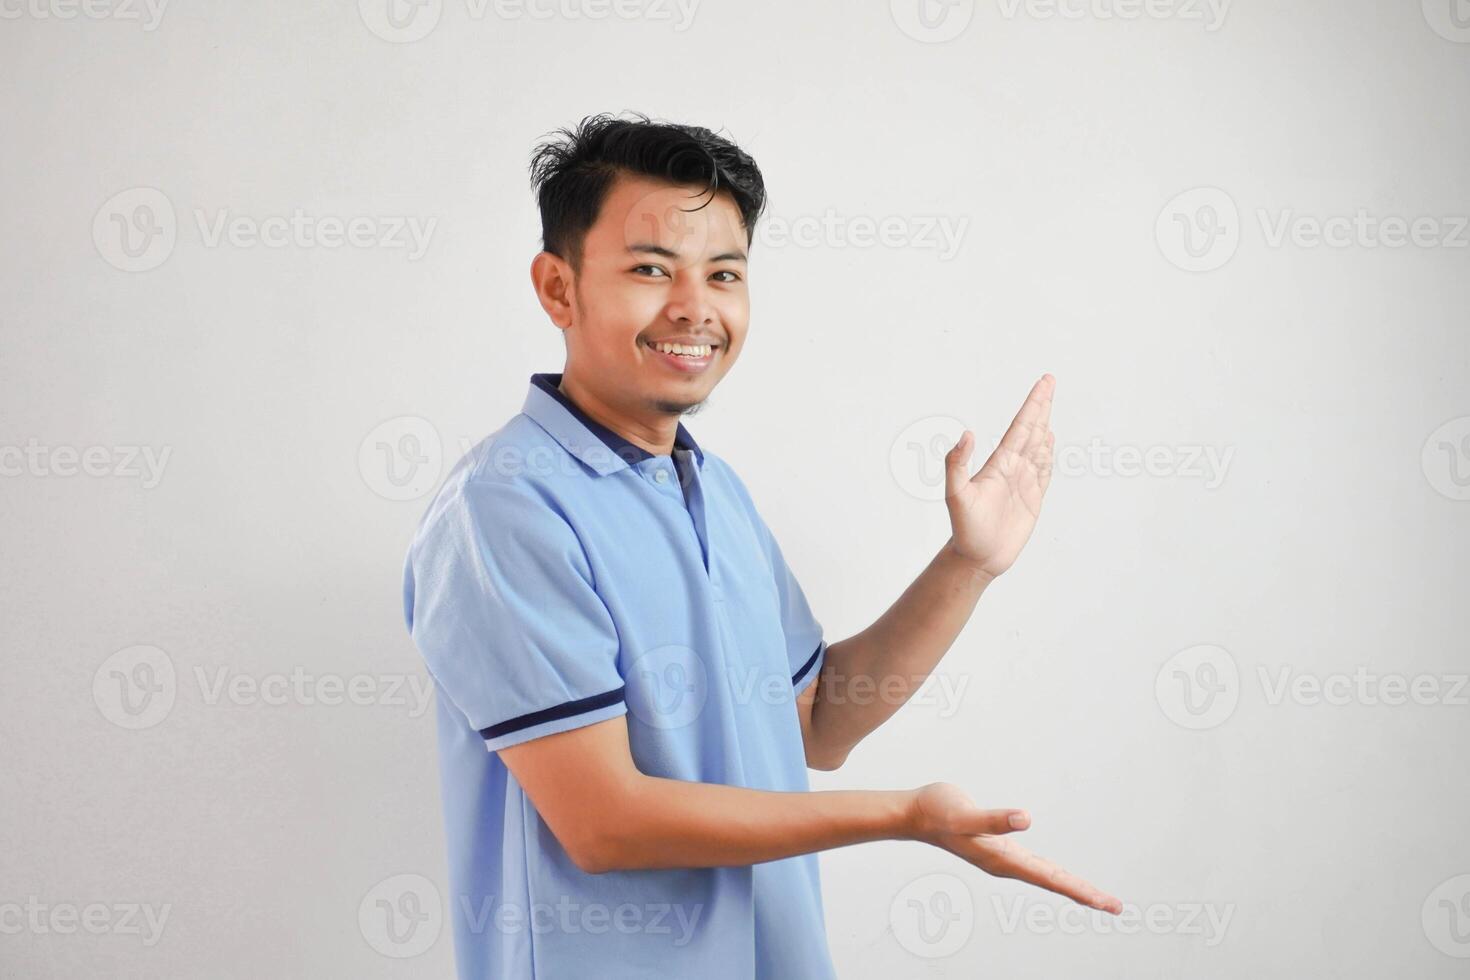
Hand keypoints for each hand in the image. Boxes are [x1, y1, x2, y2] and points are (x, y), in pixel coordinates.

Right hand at [908, 781, 1121, 913]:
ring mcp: (1003, 858)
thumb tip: (1026, 819)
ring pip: (1046, 876)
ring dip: (1071, 886)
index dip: (1080, 891)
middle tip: (1115, 906)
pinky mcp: (999, 848)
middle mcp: (1006, 863)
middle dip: (1084, 894)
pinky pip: (1035, 866)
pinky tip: (1059, 876)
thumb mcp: (965, 813)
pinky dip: (1053, 874)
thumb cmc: (937, 811)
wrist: (915, 813)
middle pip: (1054, 882)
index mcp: (1003, 859)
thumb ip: (994, 818)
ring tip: (1095, 897)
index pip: (1051, 879)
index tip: (1107, 904)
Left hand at [944, 374, 1055, 578]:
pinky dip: (1048, 454)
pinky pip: (1043, 471)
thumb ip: (957, 464)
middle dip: (1041, 406)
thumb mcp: (955, 495)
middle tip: (1050, 381)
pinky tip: (1049, 441)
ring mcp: (1022, 483)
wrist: (976, 557)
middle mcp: (1011, 468)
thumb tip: (966, 434)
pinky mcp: (1031, 499)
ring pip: (1037, 447)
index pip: (1020, 427)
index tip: (1044, 383)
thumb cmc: (964, 529)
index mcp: (999, 464)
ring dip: (1044, 426)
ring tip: (1048, 407)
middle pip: (1031, 430)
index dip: (1033, 404)